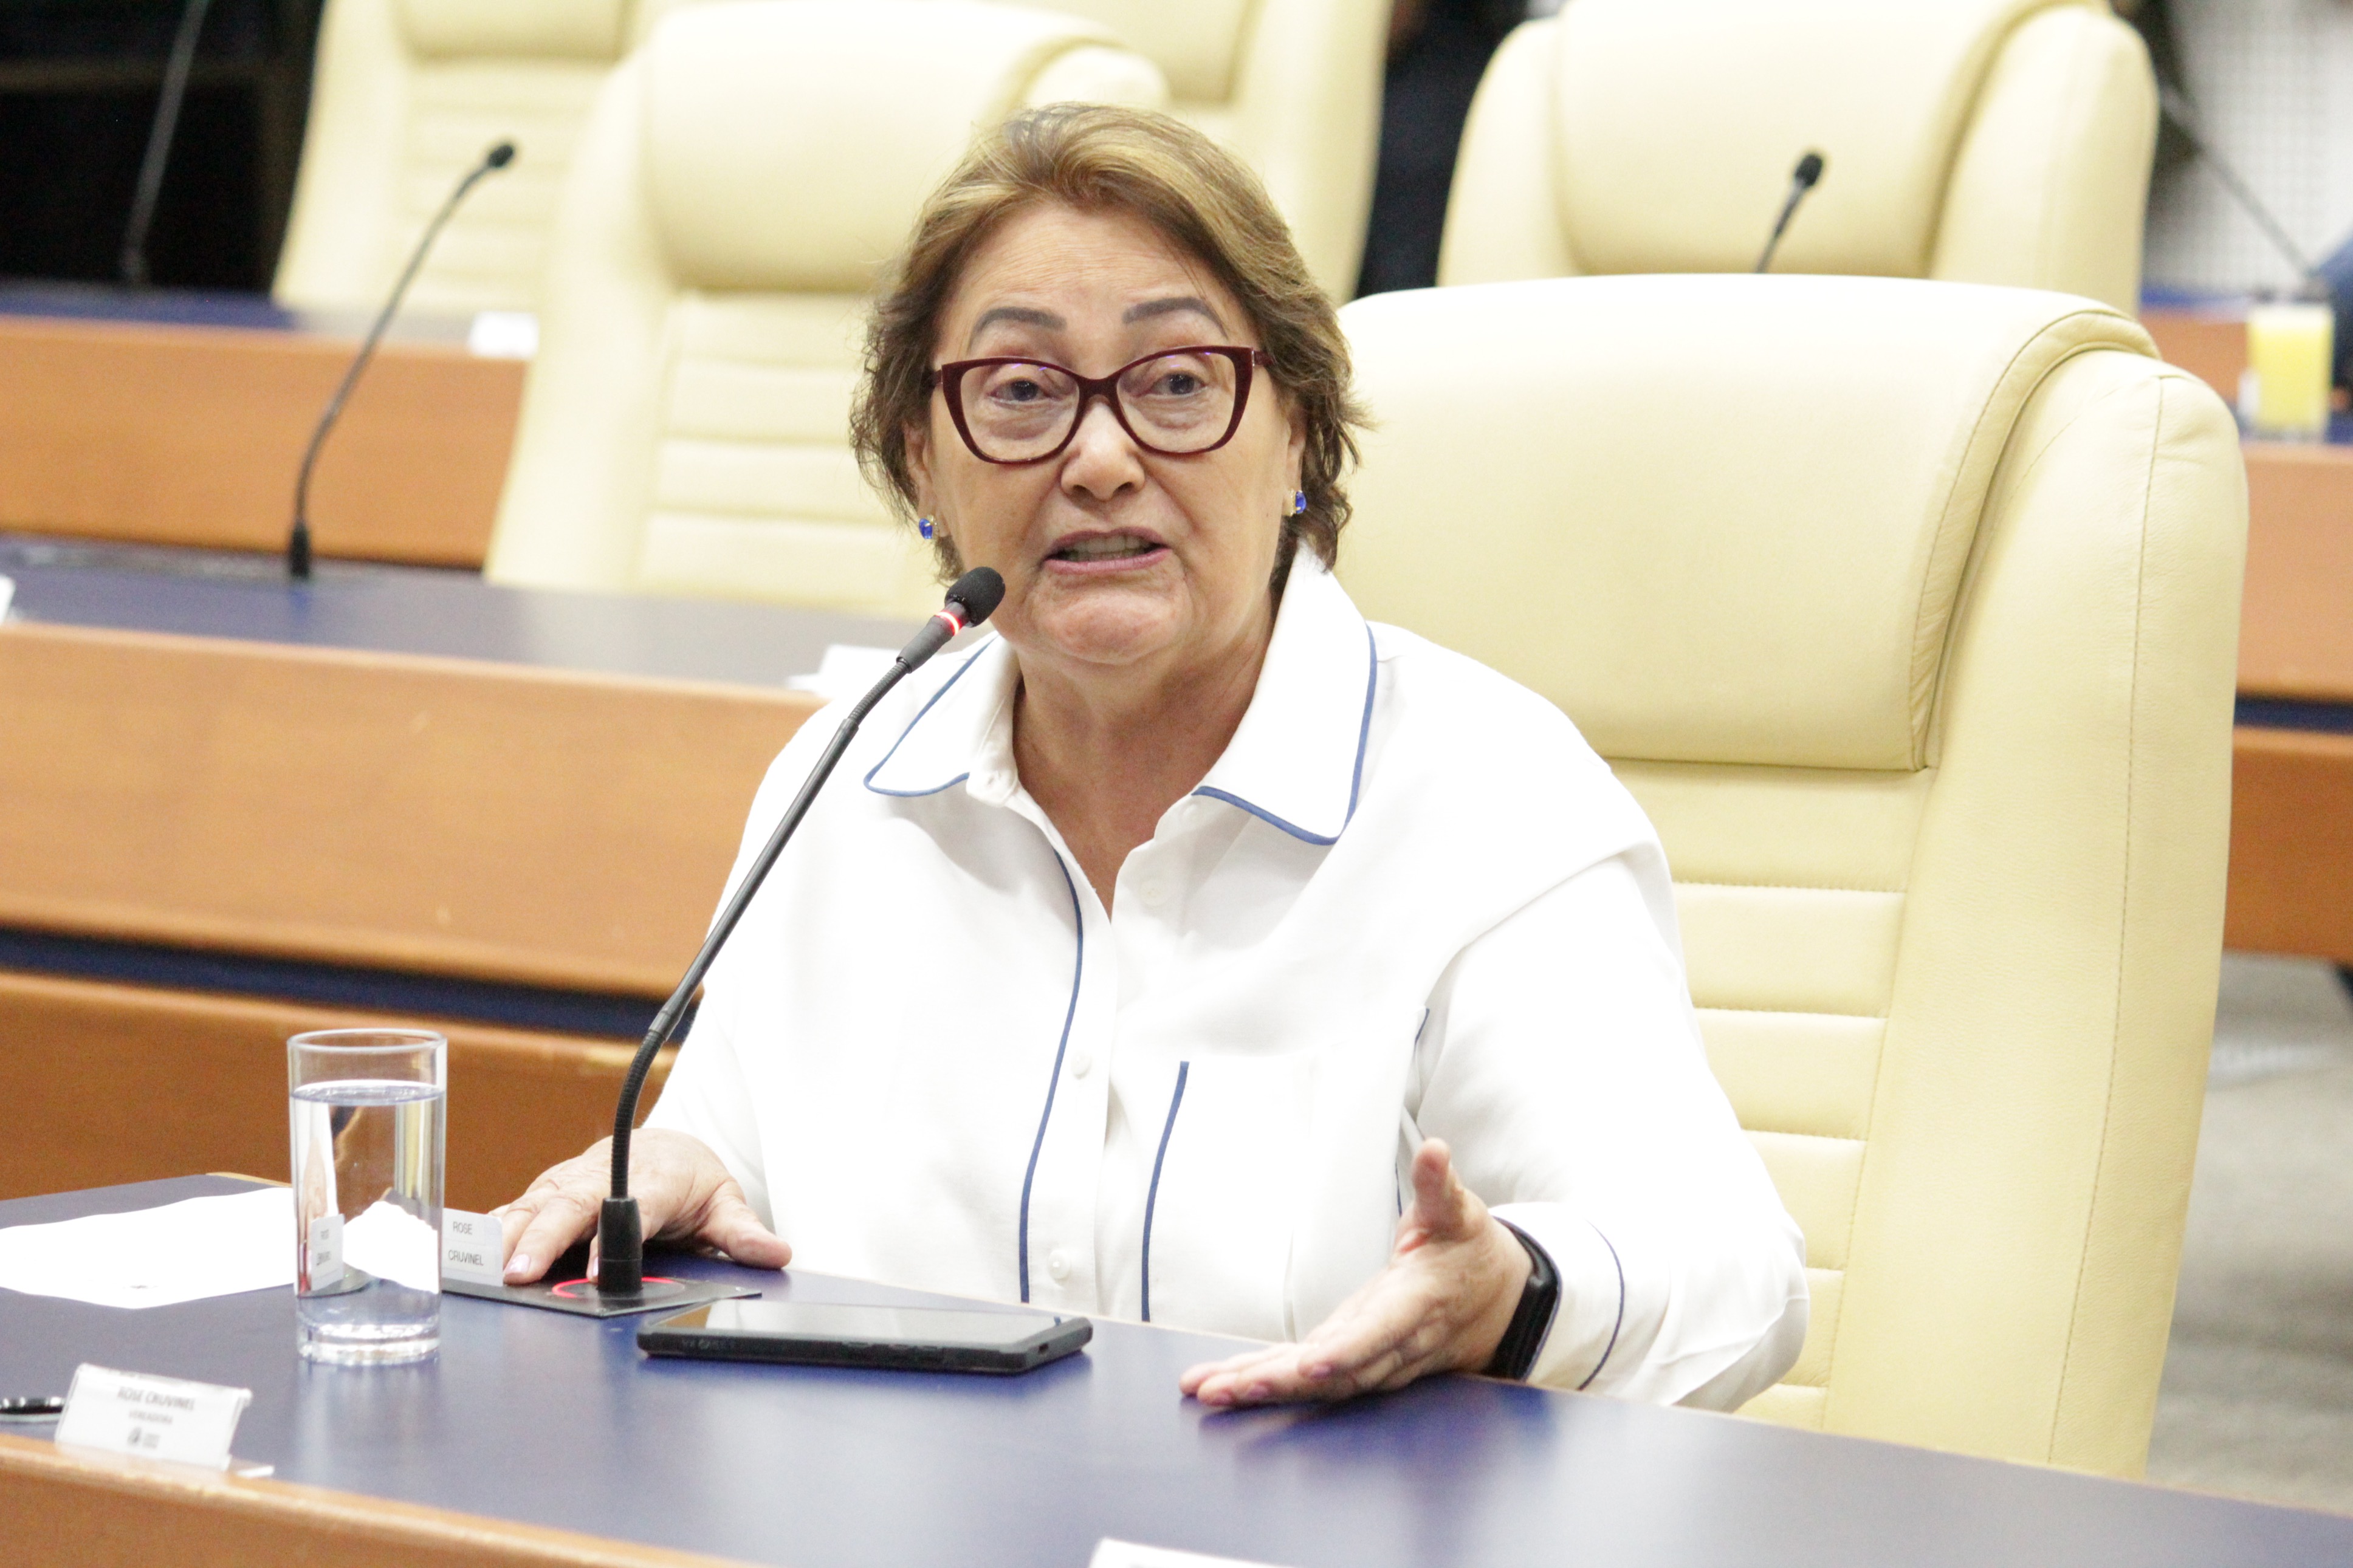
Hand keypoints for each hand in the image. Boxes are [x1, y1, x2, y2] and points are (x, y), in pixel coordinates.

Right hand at [493, 1129, 789, 1282]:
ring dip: (504, 1237)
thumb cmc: (688, 1179)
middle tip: (517, 1275)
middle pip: (568, 1206)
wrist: (661, 1146)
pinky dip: (485, 1230)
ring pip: (531, 1206)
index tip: (590, 1267)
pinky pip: (512, 1210)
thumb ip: (742, 1231)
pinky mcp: (543, 1192)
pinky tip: (460, 1254)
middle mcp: (601, 1177)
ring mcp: (567, 1183)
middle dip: (541, 1239)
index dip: (609, 1237)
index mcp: (652, 1180)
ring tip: (481, 1269)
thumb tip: (776, 1251)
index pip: (630, 1208)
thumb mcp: (723, 1202)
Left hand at [1179, 1139, 1528, 1406]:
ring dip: (1264, 1388)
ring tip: (1209, 1391)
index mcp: (1418, 1304)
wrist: (1494, 1302)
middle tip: (1225, 1388)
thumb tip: (1435, 1151)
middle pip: (1338, 1372)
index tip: (1313, 1363)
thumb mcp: (1460, 1212)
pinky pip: (1312, 1379)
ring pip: (1319, 1385)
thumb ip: (1440, 1186)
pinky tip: (1226, 1385)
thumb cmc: (1468, 1252)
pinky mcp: (1355, 1361)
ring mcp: (1374, 1359)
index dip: (1351, 1350)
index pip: (1383, 1330)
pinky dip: (1269, 1383)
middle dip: (1282, 1381)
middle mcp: (1394, 1343)